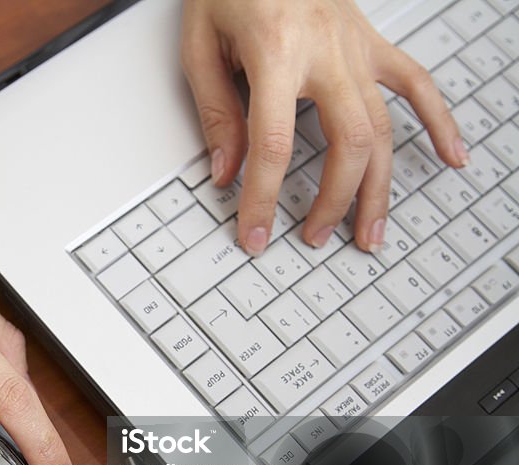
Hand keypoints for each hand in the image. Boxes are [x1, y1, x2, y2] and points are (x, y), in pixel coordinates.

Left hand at [181, 0, 466, 255]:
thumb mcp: (200, 44)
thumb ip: (215, 111)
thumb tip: (225, 170)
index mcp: (277, 52)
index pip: (274, 145)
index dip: (263, 199)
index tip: (255, 235)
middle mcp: (326, 51)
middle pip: (348, 141)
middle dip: (335, 200)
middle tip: (313, 238)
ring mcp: (355, 47)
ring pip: (384, 126)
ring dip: (379, 186)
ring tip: (370, 232)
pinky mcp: (370, 42)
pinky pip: (415, 83)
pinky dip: (438, 121)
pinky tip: (450, 156)